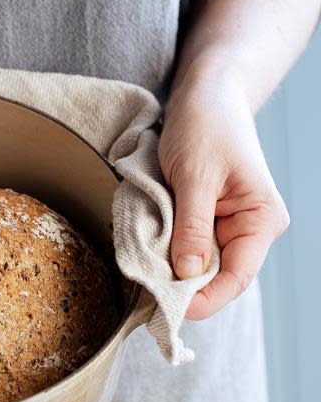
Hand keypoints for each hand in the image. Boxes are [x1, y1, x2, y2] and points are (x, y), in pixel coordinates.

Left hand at [159, 67, 289, 319]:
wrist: (204, 95)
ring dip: (168, 267)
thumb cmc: (206, 127)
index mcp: (260, 222)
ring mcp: (225, 227)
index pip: (234, 279)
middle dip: (179, 285)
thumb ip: (192, 228)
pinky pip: (183, 247)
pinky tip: (144, 245)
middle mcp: (247, 230)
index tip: (164, 306)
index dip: (201, 300)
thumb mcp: (195, 178)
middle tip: (141, 288)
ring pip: (195, 266)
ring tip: (140, 263)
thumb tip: (188, 275)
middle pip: (214, 278)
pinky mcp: (203, 220)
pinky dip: (163, 250)